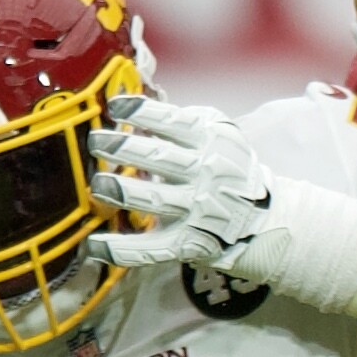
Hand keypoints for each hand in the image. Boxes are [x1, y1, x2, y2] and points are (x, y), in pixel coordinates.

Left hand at [91, 93, 274, 278]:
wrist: (262, 217)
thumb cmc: (225, 166)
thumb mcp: (216, 134)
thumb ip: (179, 122)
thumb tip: (124, 107)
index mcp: (212, 141)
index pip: (174, 121)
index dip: (143, 112)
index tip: (116, 106)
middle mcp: (206, 173)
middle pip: (160, 159)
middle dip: (124, 149)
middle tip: (97, 141)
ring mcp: (197, 211)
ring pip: (155, 200)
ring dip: (124, 191)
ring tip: (99, 185)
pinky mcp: (188, 242)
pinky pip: (152, 249)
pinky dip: (122, 249)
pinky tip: (94, 245)